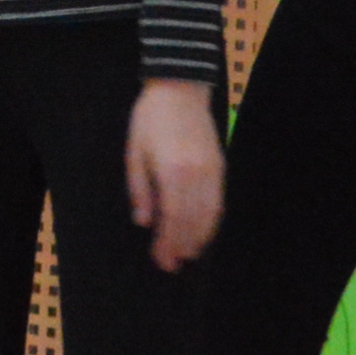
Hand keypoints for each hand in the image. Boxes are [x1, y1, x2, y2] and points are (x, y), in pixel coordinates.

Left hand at [124, 78, 227, 269]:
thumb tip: (144, 223)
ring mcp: (213, 172)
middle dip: (182, 247)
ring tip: (187, 254)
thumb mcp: (134, 153)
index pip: (173, 219)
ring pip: (211, 216)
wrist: (180, 89)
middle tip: (171, 265)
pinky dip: (212, 222)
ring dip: (200, 238)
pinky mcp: (220, 168)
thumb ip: (140, 190)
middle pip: (193, 222)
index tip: (161, 260)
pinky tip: (202, 231)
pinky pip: (219, 202)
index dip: (167, 243)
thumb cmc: (150, 120)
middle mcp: (197, 176)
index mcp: (173, 172)